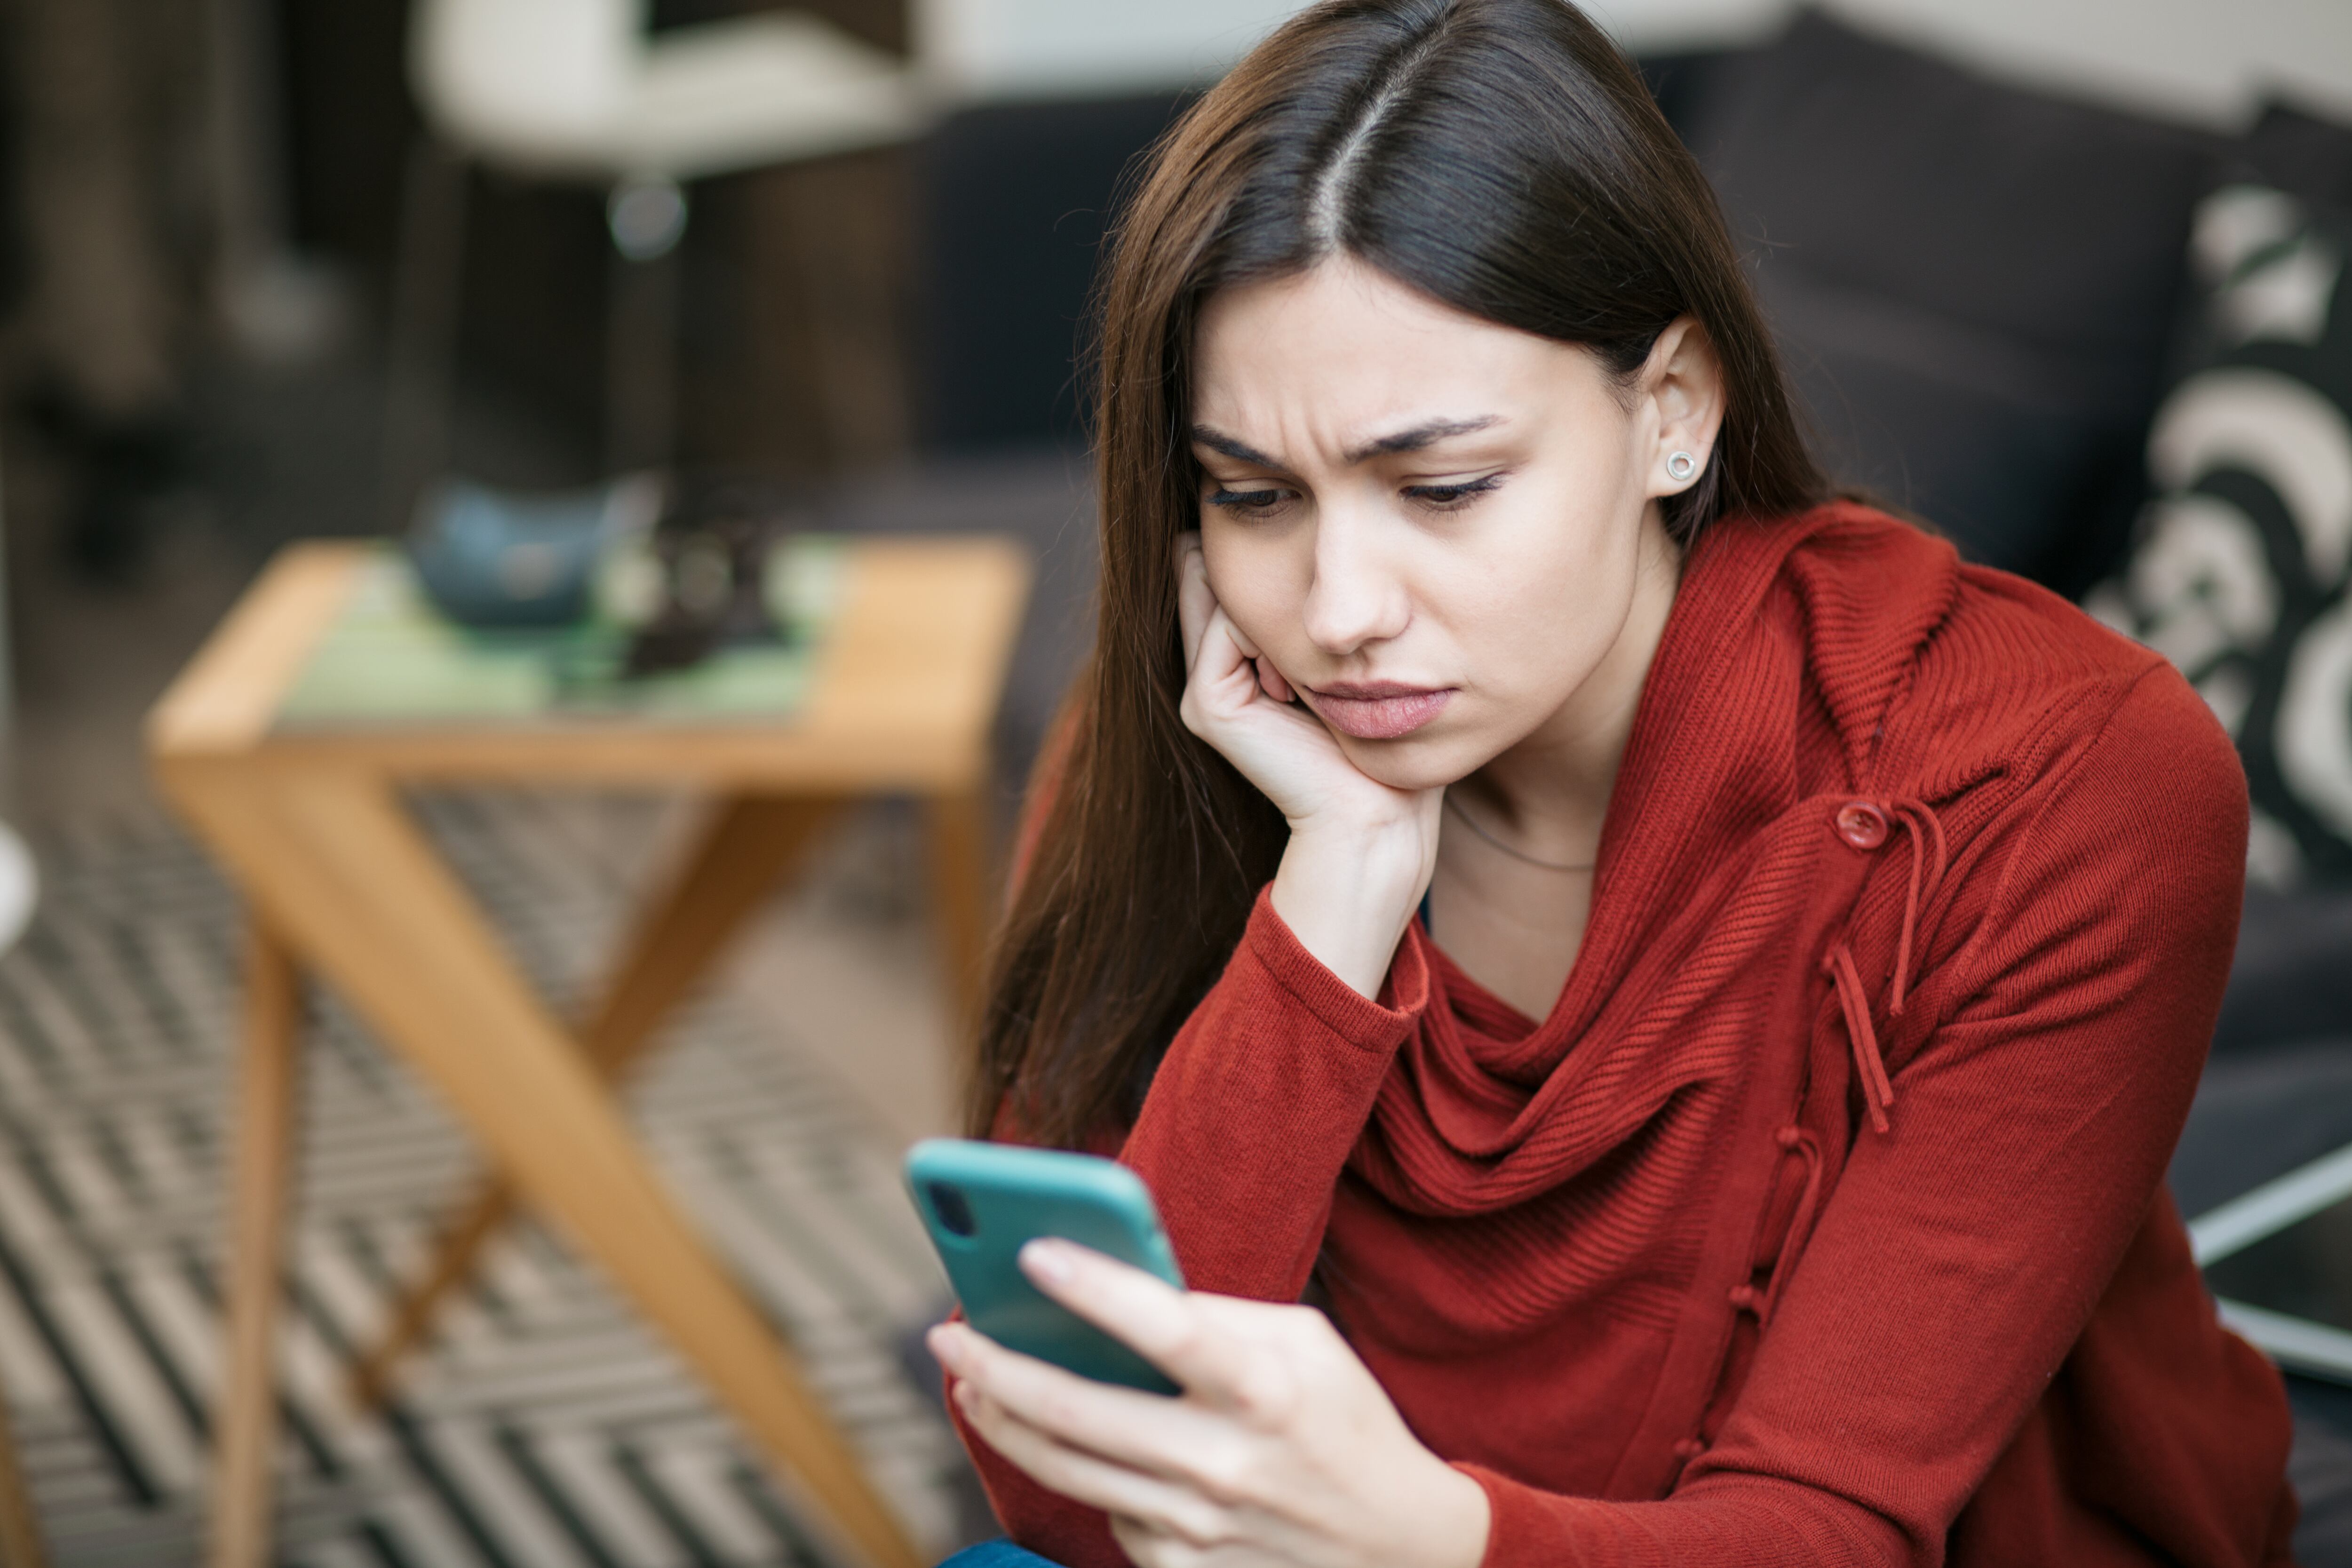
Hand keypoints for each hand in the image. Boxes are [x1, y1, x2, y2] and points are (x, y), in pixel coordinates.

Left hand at [930, 1239, 1489, 1567]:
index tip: (1032, 1251)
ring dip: (1002, 1419)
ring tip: (970, 1382)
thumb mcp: (1307, 1345)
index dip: (1095, 1288)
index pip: (1165, 1327)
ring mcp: (1196, 1527)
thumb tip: (1120, 1291)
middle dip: (994, 1365)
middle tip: (947, 1334)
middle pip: (1077, 1409)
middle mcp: (1223, 1461)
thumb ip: (1218, 1315)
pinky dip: (1078, 1473)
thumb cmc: (1346, 1423)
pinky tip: (1069, 1445)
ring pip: (1065, 1467)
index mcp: (1263, 1387)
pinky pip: (1103, 1513)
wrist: (1399, 1551)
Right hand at [1176, 536, 1439, 993]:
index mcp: (1240, 665)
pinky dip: (1279, 630)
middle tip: (1324, 598)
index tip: (1322, 578)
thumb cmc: (1383, 742)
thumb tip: (1313, 547)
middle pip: (1221, 574)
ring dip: (1286, 605)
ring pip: (1230, 590)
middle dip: (1275, 570)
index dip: (1276, 559)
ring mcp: (1202, 690)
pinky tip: (1309, 678)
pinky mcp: (1209, 704)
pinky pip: (1234, 622)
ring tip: (1323, 662)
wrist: (1377, 817)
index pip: (1233, 575)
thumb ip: (1320, 619)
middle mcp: (1212, 673)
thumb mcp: (1350, 664)